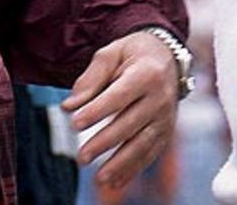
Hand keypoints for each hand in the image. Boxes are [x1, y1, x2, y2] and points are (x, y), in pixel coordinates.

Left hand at [61, 30, 179, 188]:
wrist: (168, 56)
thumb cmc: (133, 53)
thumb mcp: (111, 54)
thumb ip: (90, 79)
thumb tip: (68, 106)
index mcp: (146, 73)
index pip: (119, 97)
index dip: (96, 111)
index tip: (74, 124)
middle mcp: (160, 97)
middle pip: (130, 124)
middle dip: (104, 142)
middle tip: (81, 157)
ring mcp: (166, 117)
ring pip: (142, 144)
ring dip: (121, 164)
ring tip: (100, 179)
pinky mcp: (167, 131)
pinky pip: (150, 153)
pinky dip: (133, 169)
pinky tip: (116, 182)